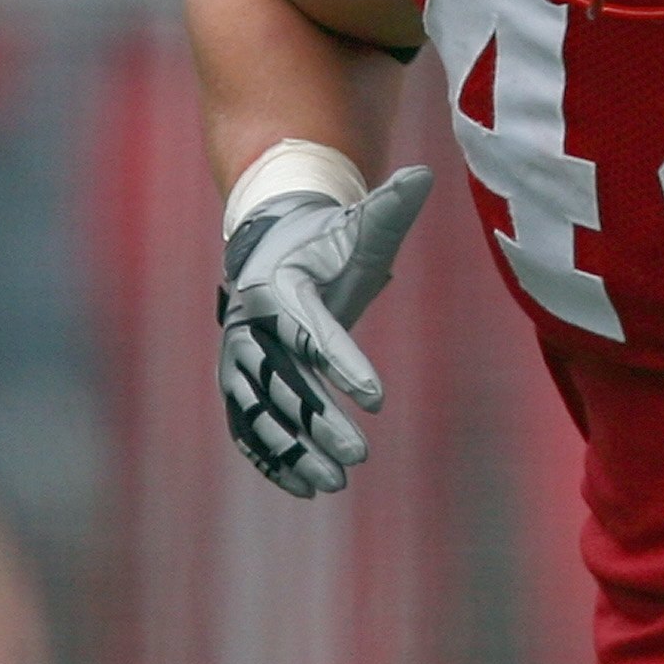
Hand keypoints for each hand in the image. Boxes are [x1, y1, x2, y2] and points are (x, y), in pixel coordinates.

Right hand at [217, 166, 437, 496]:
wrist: (274, 247)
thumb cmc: (327, 241)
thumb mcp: (359, 225)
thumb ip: (389, 207)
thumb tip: (424, 175)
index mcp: (280, 289)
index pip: (315, 331)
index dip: (344, 363)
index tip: (378, 396)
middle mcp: (250, 327)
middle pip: (284, 381)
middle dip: (320, 420)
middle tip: (361, 453)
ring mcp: (239, 360)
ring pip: (262, 413)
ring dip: (295, 450)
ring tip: (336, 481)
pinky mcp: (238, 384)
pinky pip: (248, 428)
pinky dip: (272, 459)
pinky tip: (306, 489)